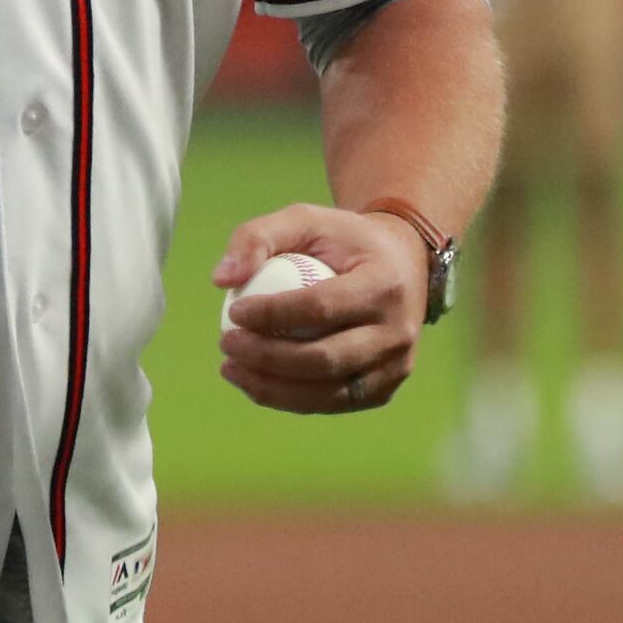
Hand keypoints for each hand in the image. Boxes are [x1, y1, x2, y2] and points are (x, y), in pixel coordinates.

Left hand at [210, 204, 430, 415]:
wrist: (402, 264)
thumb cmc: (346, 241)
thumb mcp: (305, 220)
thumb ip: (257, 238)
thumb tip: (221, 279)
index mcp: (384, 284)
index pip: (321, 307)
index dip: (272, 314)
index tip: (233, 311)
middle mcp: (397, 332)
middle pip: (324, 358)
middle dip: (266, 358)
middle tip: (226, 343)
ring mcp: (395, 367)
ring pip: (327, 393)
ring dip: (271, 387)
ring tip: (230, 368)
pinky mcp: (384, 389)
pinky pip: (331, 403)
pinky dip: (288, 398)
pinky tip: (255, 381)